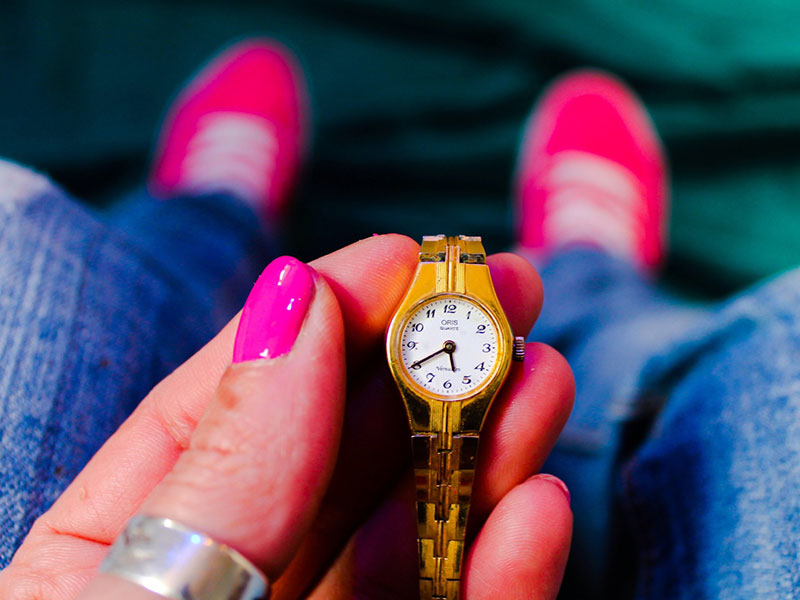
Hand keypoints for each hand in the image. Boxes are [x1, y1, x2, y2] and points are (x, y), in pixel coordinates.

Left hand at [0, 234, 573, 598]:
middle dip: (427, 369)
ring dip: (486, 455)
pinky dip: (504, 574)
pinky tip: (537, 509)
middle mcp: (229, 582)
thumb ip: (222, 469)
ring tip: (543, 379)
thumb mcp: (133, 599)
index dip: (321, 317)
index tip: (404, 254)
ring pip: (411, 532)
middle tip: (504, 294)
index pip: (232, 404)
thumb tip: (291, 304)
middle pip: (339, 454)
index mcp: (120, 554)